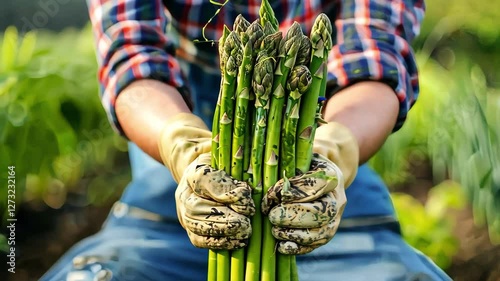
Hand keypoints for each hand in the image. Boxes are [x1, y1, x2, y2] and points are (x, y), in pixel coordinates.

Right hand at [159, 113, 254, 248]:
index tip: (246, 194)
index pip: (205, 179)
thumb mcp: (234, 163)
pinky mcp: (191, 230)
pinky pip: (201, 240)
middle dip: (226, 218)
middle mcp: (184, 193)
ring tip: (245, 232)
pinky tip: (238, 241)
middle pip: (199, 209)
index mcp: (195, 171)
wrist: (209, 178)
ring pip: (199, 226)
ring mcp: (184, 213)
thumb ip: (238, 173)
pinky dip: (220, 243)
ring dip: (224, 232)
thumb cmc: (227, 169)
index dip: (225, 191)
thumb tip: (245, 193)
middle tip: (247, 223)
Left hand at [261, 153, 345, 254]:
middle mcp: (338, 199)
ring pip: (321, 232)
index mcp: (331, 176)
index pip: (315, 186)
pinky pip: (316, 245)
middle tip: (271, 215)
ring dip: (294, 234)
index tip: (273, 195)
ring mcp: (335, 218)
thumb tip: (268, 165)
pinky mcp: (327, 233)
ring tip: (275, 230)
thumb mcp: (299, 155)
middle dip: (293, 216)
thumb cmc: (304, 163)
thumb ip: (287, 160)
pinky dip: (298, 248)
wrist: (322, 175)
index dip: (293, 192)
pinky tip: (282, 245)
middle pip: (321, 212)